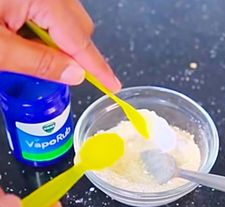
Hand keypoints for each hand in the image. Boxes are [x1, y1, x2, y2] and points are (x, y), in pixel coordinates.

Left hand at [0, 0, 120, 91]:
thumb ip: (39, 63)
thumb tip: (75, 74)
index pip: (81, 42)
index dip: (98, 68)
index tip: (112, 85)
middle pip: (79, 29)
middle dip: (73, 55)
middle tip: (55, 72)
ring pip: (66, 23)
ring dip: (56, 44)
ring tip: (25, 50)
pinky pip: (52, 15)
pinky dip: (46, 32)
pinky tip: (22, 36)